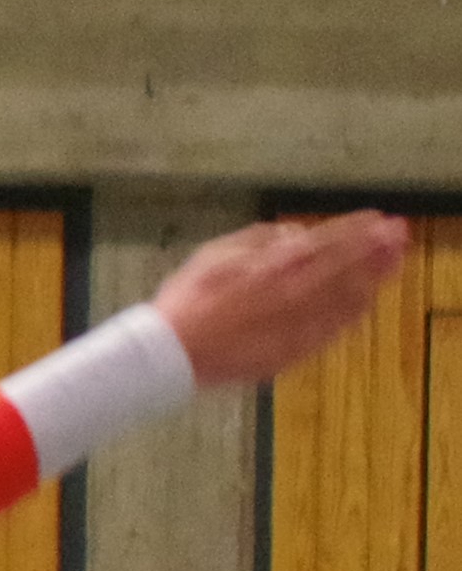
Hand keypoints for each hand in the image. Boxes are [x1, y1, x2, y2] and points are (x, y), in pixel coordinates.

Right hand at [154, 212, 411, 387]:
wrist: (171, 351)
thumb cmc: (187, 299)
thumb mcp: (215, 253)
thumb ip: (259, 239)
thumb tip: (293, 233)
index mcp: (275, 263)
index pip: (328, 240)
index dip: (357, 228)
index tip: (380, 219)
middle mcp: (295, 290)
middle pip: (348, 264)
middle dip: (377, 247)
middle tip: (400, 235)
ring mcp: (299, 321)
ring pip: (349, 295)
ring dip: (374, 276)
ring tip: (393, 262)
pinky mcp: (296, 347)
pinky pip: (335, 327)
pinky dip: (355, 311)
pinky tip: (368, 301)